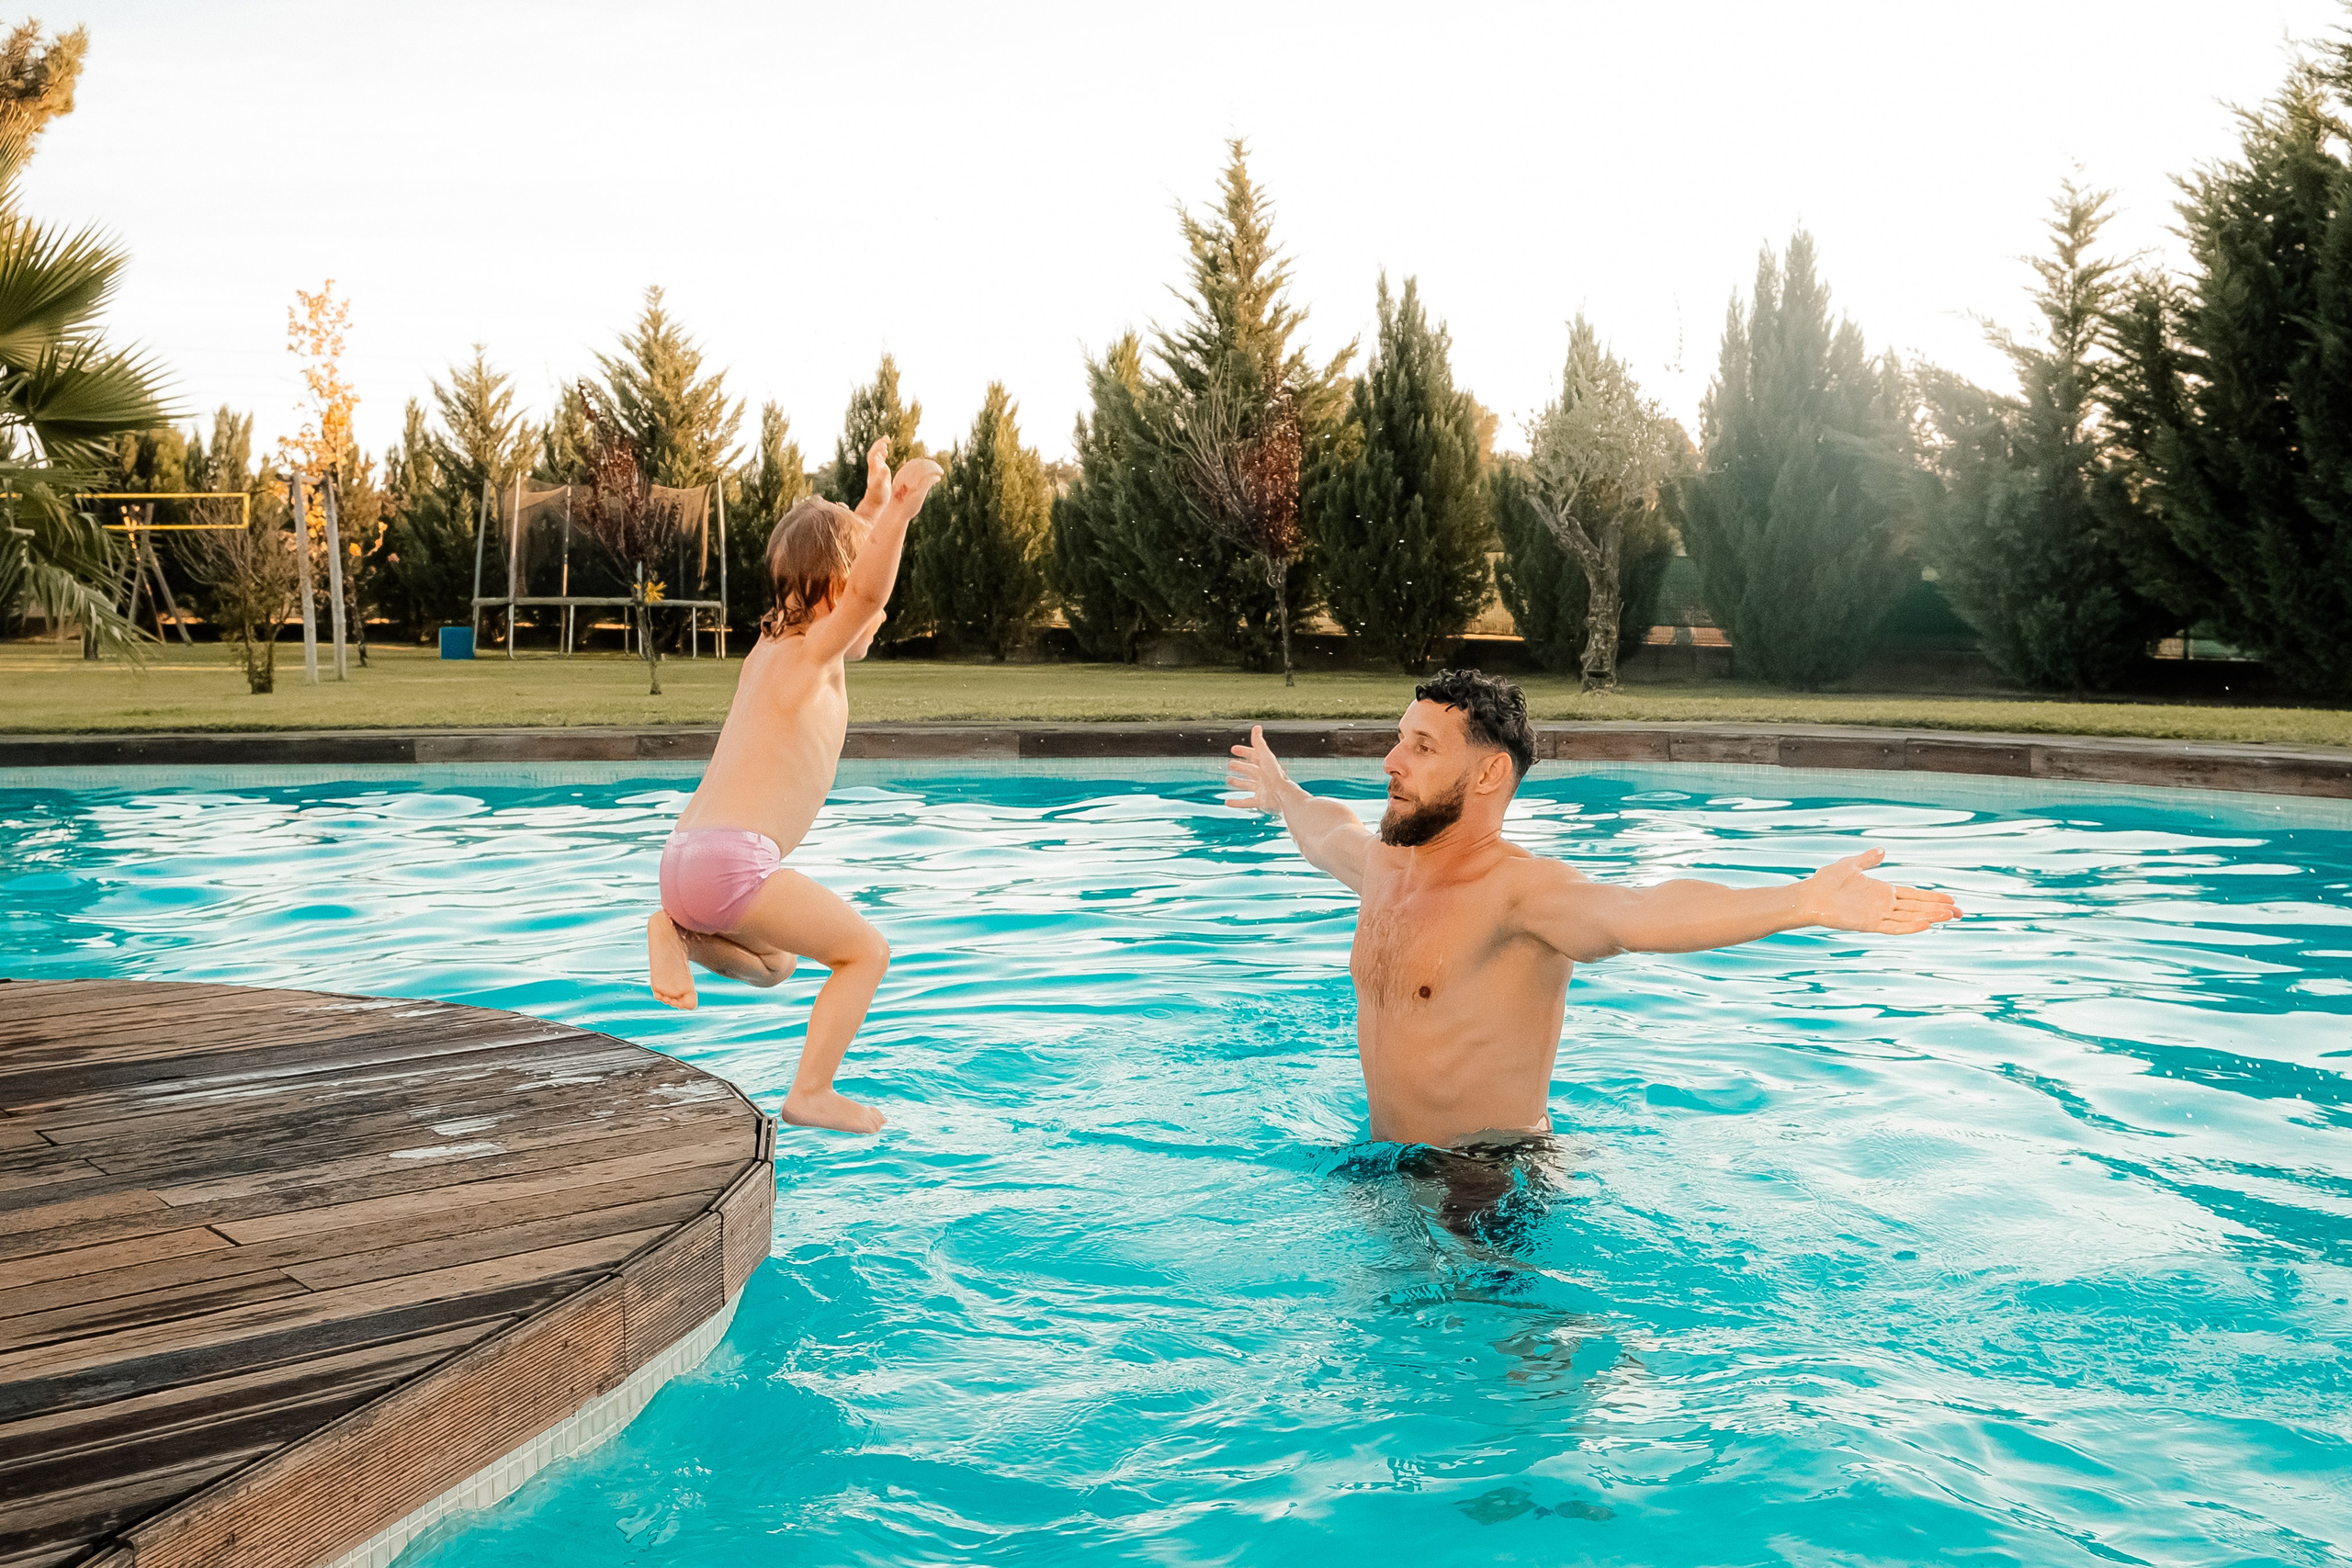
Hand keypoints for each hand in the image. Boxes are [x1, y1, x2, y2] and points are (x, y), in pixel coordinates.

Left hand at [856, 438, 892, 520]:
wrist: (875, 502)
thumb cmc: (878, 495)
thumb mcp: (880, 486)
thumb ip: (881, 477)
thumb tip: (884, 468)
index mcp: (873, 469)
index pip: (873, 454)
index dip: (878, 447)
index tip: (885, 444)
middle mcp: (874, 467)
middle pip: (874, 451)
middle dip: (879, 444)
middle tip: (887, 438)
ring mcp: (876, 470)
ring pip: (876, 454)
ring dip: (880, 447)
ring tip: (887, 441)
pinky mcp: (880, 473)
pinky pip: (880, 460)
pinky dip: (882, 454)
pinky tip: (886, 452)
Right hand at [887, 457, 943, 512]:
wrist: (897, 513)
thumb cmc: (901, 501)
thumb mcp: (903, 488)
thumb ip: (911, 480)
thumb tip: (922, 475)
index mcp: (901, 474)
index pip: (915, 462)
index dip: (925, 462)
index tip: (932, 465)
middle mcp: (906, 477)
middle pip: (922, 465)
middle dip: (932, 465)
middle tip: (940, 469)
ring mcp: (912, 484)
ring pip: (926, 470)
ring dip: (935, 469)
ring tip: (941, 472)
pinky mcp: (919, 491)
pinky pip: (929, 480)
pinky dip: (935, 478)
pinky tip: (938, 479)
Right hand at [1223, 723, 1295, 812]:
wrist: (1283, 795)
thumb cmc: (1275, 775)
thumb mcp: (1265, 756)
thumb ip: (1259, 742)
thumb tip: (1256, 726)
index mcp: (1265, 765)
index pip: (1253, 755)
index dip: (1244, 751)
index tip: (1233, 749)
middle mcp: (1263, 777)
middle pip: (1250, 770)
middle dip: (1240, 767)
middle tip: (1230, 764)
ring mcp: (1262, 789)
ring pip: (1248, 785)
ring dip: (1239, 783)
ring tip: (1229, 780)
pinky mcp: (1260, 801)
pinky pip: (1246, 802)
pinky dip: (1237, 802)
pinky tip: (1227, 802)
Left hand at [1800, 848, 1961, 934]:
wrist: (1808, 895)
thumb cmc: (1826, 881)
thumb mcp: (1851, 865)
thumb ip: (1868, 860)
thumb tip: (1882, 850)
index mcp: (1882, 891)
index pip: (1914, 895)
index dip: (1932, 898)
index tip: (1951, 900)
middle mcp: (1883, 904)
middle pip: (1917, 907)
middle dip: (1939, 909)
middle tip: (1961, 913)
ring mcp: (1877, 915)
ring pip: (1910, 917)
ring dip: (1929, 917)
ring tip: (1950, 917)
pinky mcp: (1868, 924)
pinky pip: (1893, 927)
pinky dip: (1909, 927)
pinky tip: (1925, 924)